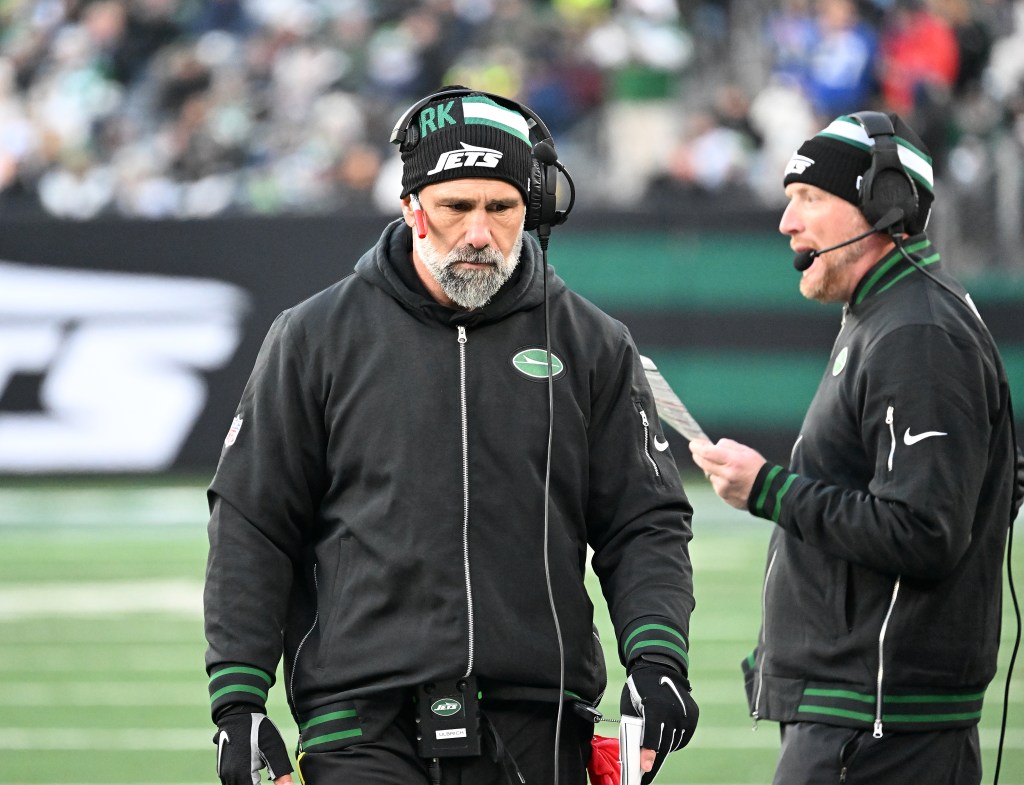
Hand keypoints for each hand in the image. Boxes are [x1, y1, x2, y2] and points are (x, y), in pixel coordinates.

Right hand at [214, 711, 293, 784]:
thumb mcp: (274, 749)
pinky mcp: (222, 768)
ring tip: (260, 775)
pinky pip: (232, 781)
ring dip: (250, 782)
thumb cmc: (259, 730)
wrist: (238, 713)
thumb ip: (280, 772)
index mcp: (243, 774)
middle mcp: (230, 777)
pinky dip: (244, 780)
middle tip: (269, 774)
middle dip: (257, 784)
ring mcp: (224, 773)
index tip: (278, 782)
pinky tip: (254, 773)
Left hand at [620, 662, 698, 782]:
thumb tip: (636, 753)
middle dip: (655, 761)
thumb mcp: (630, 706)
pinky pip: (683, 736)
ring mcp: (686, 713)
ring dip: (664, 750)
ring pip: (674, 742)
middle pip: (664, 744)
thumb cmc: (639, 689)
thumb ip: (635, 728)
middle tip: (646, 773)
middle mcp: (674, 711)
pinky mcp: (693, 715)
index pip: (652, 736)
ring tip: (653, 756)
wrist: (659, 668)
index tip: (644, 769)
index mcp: (655, 707)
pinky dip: (674, 741)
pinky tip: (665, 742)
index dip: (647, 754)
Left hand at [689, 438, 765, 509]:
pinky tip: (730, 480)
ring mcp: (724, 487)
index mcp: (733, 461)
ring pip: (709, 474)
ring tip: (726, 469)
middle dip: (698, 456)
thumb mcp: (746, 451)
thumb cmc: (757, 469)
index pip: (708, 452)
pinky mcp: (723, 496)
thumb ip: (728, 446)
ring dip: (712, 469)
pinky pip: (715, 484)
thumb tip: (713, 446)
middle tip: (697, 452)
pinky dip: (718, 480)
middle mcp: (727, 474)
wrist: (768, 491)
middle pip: (703, 463)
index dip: (697, 447)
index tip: (693, 444)